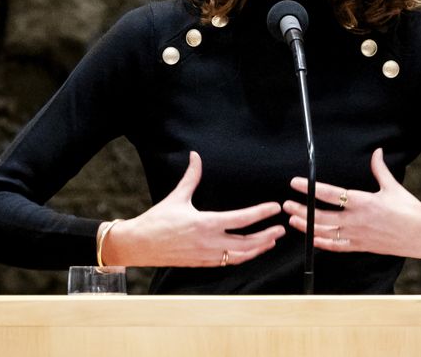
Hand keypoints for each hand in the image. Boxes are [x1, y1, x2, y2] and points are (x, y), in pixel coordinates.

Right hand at [103, 152, 284, 266]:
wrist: (139, 244)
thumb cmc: (157, 220)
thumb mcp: (177, 197)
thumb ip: (191, 177)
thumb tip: (196, 157)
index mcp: (205, 223)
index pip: (241, 219)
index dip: (261, 213)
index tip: (274, 208)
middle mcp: (209, 242)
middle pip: (247, 242)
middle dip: (267, 236)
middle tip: (281, 229)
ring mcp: (206, 255)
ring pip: (240, 256)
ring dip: (258, 249)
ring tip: (271, 241)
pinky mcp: (202, 263)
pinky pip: (228, 263)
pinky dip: (243, 257)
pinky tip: (250, 251)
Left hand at [283, 148, 420, 260]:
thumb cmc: (410, 211)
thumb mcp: (393, 187)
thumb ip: (380, 170)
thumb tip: (377, 152)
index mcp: (364, 202)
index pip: (330, 193)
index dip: (310, 188)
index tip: (295, 183)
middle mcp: (357, 220)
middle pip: (321, 216)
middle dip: (302, 209)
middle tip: (286, 204)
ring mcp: (358, 236)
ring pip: (325, 233)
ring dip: (306, 226)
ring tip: (292, 219)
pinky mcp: (361, 247)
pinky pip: (336, 247)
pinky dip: (321, 243)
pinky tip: (311, 238)